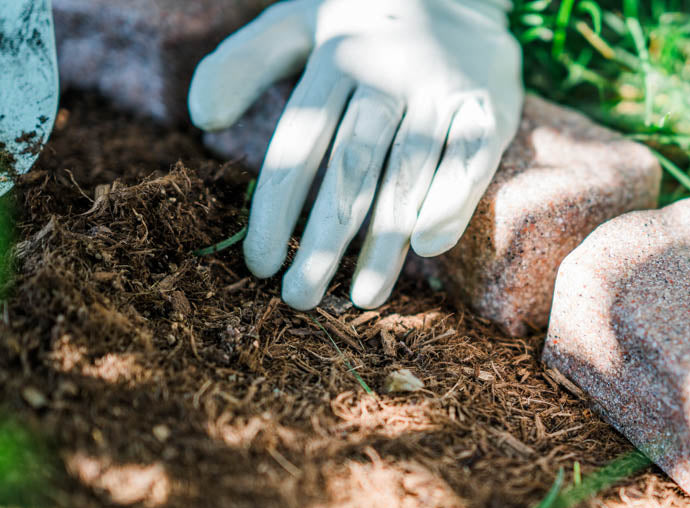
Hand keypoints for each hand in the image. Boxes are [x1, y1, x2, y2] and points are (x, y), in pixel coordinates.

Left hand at [188, 0, 522, 309]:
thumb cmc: (367, 24)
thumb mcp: (300, 24)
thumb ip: (244, 62)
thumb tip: (200, 120)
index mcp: (334, 59)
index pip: (296, 146)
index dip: (274, 211)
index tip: (259, 266)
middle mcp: (387, 74)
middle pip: (349, 170)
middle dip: (323, 242)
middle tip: (301, 299)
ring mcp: (440, 90)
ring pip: (406, 174)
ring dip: (383, 242)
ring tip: (362, 298)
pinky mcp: (489, 104)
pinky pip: (470, 158)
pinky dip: (451, 200)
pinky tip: (428, 248)